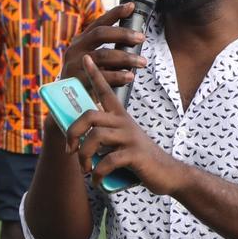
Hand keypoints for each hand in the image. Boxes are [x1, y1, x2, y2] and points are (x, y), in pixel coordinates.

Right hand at [62, 2, 147, 92]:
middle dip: (123, 34)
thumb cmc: (85, 78)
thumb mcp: (92, 60)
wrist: (65, 102)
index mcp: (80, 40)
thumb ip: (108, 50)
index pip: (98, 23)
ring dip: (126, 58)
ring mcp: (74, 64)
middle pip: (100, 34)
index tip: (131, 7)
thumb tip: (133, 40)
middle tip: (141, 38)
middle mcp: (75, 49)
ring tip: (142, 62)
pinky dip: (118, 76)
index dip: (115, 13)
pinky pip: (101, 76)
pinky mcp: (77, 80)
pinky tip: (130, 77)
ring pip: (103, 55)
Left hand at [62, 73, 186, 195]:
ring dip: (84, 157)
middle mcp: (124, 123)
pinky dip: (97, 174)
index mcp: (120, 117)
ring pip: (96, 138)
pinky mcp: (134, 155)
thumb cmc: (139, 159)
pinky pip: (108, 161)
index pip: (106, 90)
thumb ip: (106, 137)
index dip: (95, 74)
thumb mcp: (123, 142)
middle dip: (73, 132)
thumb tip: (80, 142)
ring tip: (86, 170)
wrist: (167, 174)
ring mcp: (129, 138)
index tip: (86, 58)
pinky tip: (97, 180)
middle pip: (89, 115)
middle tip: (70, 150)